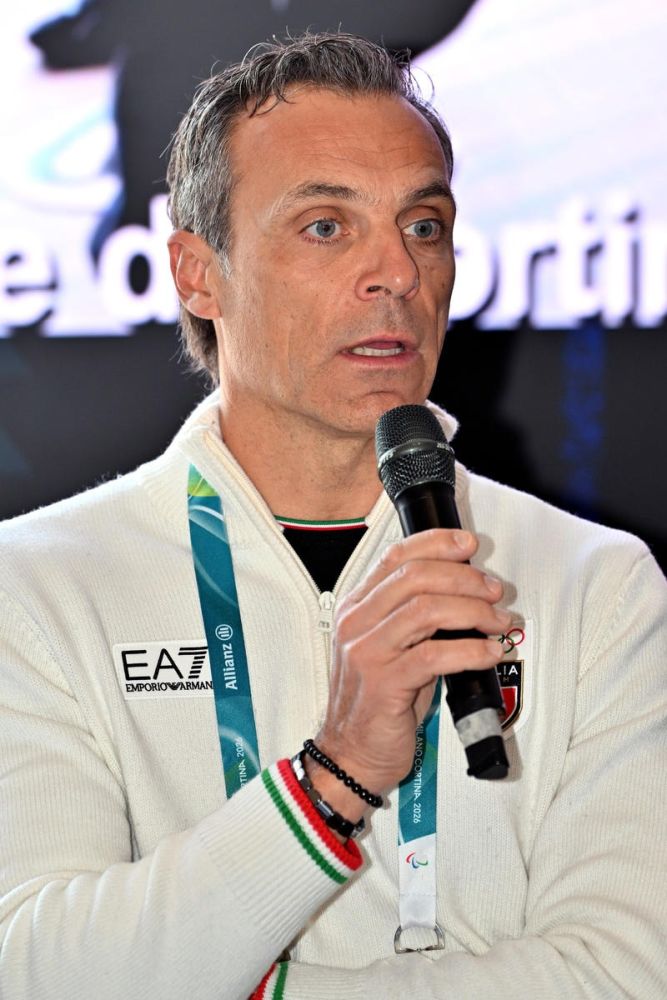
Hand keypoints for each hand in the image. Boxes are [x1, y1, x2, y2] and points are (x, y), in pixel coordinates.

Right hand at [309, 529, 509, 817]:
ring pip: (427, 609)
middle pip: (415, 576)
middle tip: (494, 592)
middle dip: (464, 578)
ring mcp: (366, 651)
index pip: (396, 557)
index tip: (469, 544)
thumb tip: (466, 590)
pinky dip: (472, 650)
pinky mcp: (383, 683)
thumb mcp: (391, 648)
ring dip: (474, 612)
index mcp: (356, 606)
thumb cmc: (377, 702)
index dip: (436, 543)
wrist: (350, 754)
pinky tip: (490, 654)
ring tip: (499, 623)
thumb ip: (414, 617)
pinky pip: (435, 654)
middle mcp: (356, 622)